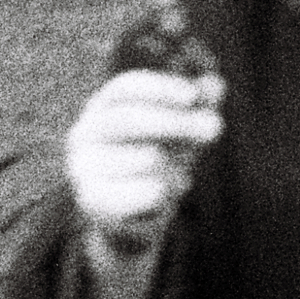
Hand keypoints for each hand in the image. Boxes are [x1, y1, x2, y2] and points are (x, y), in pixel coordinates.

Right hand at [63, 65, 222, 248]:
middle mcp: (84, 132)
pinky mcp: (92, 199)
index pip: (125, 88)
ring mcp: (83, 166)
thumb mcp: (177, 130)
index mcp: (102, 106)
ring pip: (146, 158)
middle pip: (130, 118)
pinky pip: (147, 191)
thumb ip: (195, 106)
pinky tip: (166, 192)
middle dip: (177, 122)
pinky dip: (167, 190)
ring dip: (175, 164)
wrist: (126, 214)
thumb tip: (215, 84)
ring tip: (179, 173)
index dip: (159, 89)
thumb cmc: (153, 157)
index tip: (192, 95)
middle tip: (216, 128)